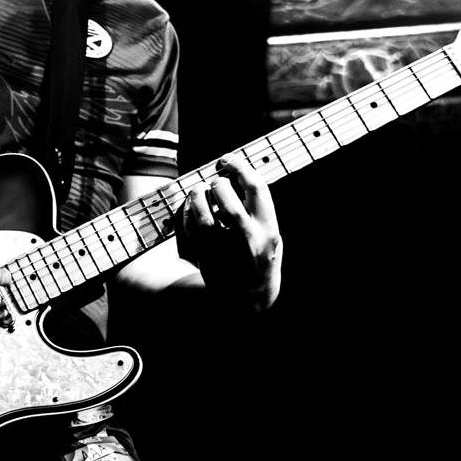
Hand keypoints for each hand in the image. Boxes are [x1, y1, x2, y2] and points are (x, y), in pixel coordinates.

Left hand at [178, 154, 281, 310]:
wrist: (250, 300)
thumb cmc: (261, 260)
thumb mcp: (272, 237)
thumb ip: (260, 211)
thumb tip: (238, 176)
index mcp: (269, 229)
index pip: (257, 188)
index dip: (240, 167)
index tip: (228, 159)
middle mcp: (248, 239)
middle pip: (227, 197)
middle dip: (218, 182)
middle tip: (215, 181)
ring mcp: (225, 249)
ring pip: (204, 213)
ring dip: (198, 195)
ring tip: (198, 190)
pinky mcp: (206, 257)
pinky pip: (191, 229)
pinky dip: (187, 214)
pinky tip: (190, 207)